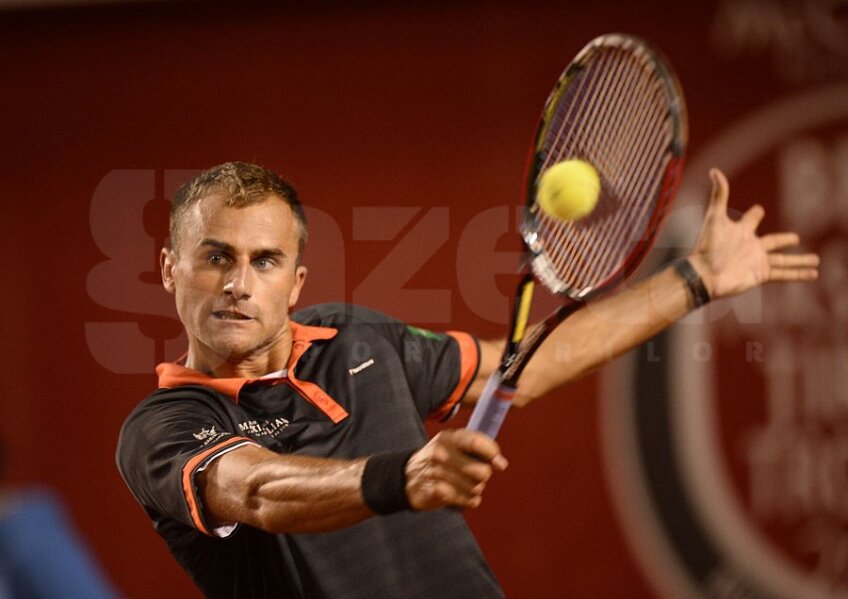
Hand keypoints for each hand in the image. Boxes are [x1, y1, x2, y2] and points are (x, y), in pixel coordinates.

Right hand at [404, 429, 507, 510]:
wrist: (408, 477)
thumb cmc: (440, 459)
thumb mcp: (453, 445)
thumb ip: (479, 449)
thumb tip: (501, 464)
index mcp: (449, 438)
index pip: (477, 443)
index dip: (493, 454)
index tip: (499, 463)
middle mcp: (442, 453)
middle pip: (482, 471)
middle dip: (484, 476)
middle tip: (476, 476)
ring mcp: (437, 473)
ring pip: (476, 488)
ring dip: (475, 490)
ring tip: (464, 485)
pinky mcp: (436, 492)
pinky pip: (467, 500)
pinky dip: (468, 500)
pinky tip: (461, 495)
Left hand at [688, 168, 818, 299]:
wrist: (705, 273)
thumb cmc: (708, 245)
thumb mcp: (715, 217)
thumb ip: (719, 195)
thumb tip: (714, 170)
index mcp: (741, 230)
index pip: (752, 219)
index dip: (755, 214)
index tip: (758, 210)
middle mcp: (751, 246)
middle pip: (773, 241)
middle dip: (784, 240)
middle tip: (796, 238)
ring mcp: (757, 261)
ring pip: (784, 260)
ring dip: (799, 260)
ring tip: (816, 260)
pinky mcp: (760, 275)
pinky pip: (784, 274)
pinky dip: (799, 274)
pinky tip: (814, 274)